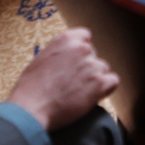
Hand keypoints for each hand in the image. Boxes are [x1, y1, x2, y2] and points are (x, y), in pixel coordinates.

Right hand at [4, 26, 118, 131]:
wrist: (31, 108)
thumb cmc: (31, 88)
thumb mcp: (41, 59)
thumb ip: (60, 53)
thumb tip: (68, 59)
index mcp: (66, 39)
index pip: (85, 36)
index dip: (81, 51)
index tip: (76, 62)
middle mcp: (81, 48)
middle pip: (94, 55)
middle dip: (87, 67)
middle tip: (74, 82)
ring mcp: (92, 65)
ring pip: (103, 69)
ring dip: (95, 79)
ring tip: (79, 92)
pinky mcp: (99, 83)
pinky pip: (113, 81)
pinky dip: (106, 89)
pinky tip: (93, 96)